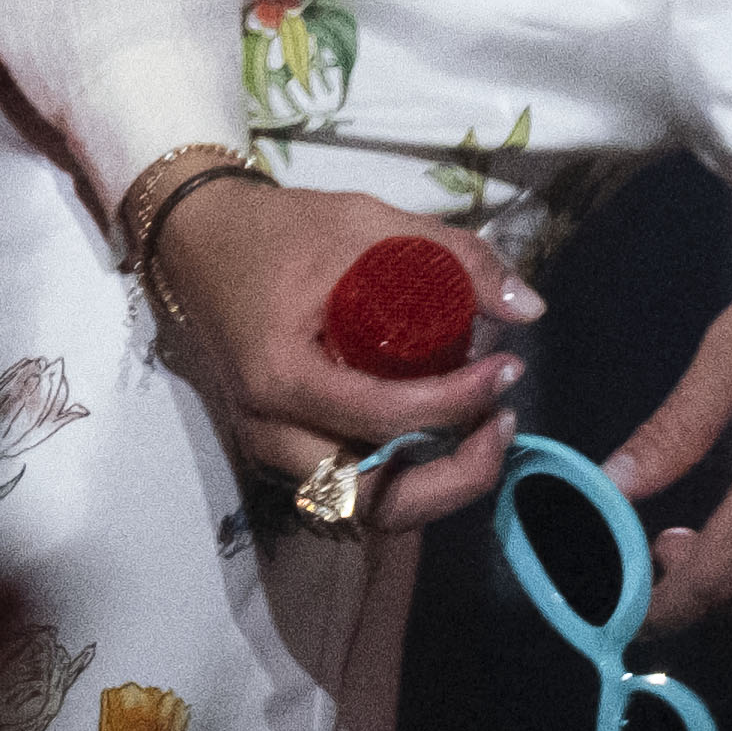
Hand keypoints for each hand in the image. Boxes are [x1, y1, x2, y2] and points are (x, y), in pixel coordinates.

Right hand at [146, 173, 540, 537]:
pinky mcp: (282, 451)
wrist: (201, 243)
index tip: (507, 370)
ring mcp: (270, 449)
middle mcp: (269, 430)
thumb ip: (451, 257)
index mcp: (281, 375)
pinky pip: (350, 488)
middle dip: (452, 476)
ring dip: (431, 484)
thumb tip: (530, 309)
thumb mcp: (367, 222)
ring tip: (481, 433)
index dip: (456, 404)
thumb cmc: (280, 232)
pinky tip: (442, 436)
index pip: (383, 418)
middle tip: (503, 425)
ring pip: (363, 508)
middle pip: (372, 499)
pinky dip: (403, 477)